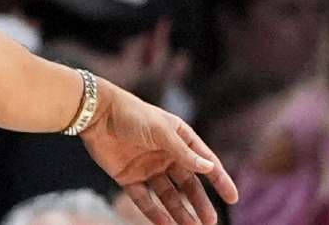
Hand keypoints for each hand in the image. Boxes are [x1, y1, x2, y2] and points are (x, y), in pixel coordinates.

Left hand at [80, 80, 237, 224]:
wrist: (96, 113)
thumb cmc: (132, 115)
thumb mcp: (161, 131)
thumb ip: (183, 152)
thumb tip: (209, 168)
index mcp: (178, 138)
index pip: (204, 162)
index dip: (219, 179)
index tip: (233, 198)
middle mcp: (165, 155)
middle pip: (187, 184)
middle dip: (199, 203)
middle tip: (210, 222)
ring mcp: (147, 167)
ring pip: (168, 195)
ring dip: (179, 212)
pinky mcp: (128, 177)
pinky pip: (145, 199)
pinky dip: (155, 213)